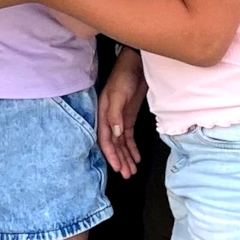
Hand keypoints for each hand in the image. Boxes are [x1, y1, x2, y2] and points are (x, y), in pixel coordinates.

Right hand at [98, 53, 146, 178]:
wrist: (137, 64)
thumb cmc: (124, 76)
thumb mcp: (118, 94)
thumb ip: (115, 114)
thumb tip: (115, 134)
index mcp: (102, 114)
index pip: (105, 139)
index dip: (110, 154)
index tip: (117, 167)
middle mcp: (109, 120)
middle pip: (113, 145)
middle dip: (120, 160)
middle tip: (127, 175)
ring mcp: (119, 119)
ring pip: (121, 144)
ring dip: (126, 157)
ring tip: (132, 171)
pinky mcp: (129, 118)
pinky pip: (128, 138)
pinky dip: (132, 148)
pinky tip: (136, 158)